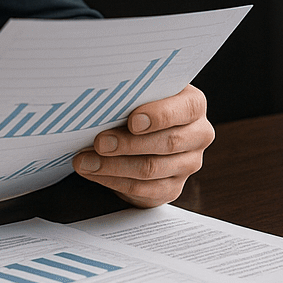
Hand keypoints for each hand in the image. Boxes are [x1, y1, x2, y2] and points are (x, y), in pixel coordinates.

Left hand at [73, 85, 212, 207]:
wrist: (143, 131)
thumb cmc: (139, 105)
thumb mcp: (141, 93)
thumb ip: (133, 95)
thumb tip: (103, 104)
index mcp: (193, 105)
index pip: (184, 110)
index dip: (159, 116)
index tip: (133, 121)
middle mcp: (198, 135)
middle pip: (167, 143)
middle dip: (128, 144)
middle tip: (99, 143)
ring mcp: (188, 164)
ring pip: (151, 169)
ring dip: (113, 166)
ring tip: (85, 160)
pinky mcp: (172, 188)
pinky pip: (143, 189)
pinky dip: (113, 181)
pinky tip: (93, 173)